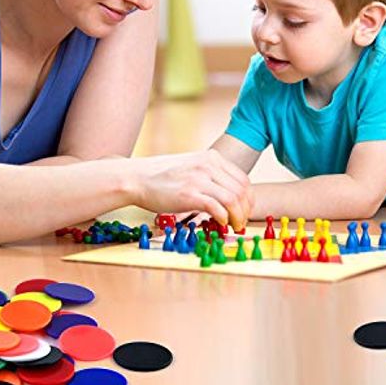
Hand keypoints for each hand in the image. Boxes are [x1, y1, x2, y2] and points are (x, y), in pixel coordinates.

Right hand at [131, 150, 251, 230]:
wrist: (136, 178)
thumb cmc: (161, 176)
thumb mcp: (191, 166)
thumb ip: (209, 175)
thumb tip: (228, 196)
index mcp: (211, 158)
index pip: (243, 180)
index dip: (248, 200)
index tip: (245, 211)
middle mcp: (207, 165)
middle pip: (241, 191)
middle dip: (245, 211)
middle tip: (241, 223)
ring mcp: (199, 179)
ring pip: (233, 200)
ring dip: (238, 217)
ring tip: (233, 226)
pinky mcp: (189, 194)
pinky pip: (218, 208)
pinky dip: (224, 219)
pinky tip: (220, 224)